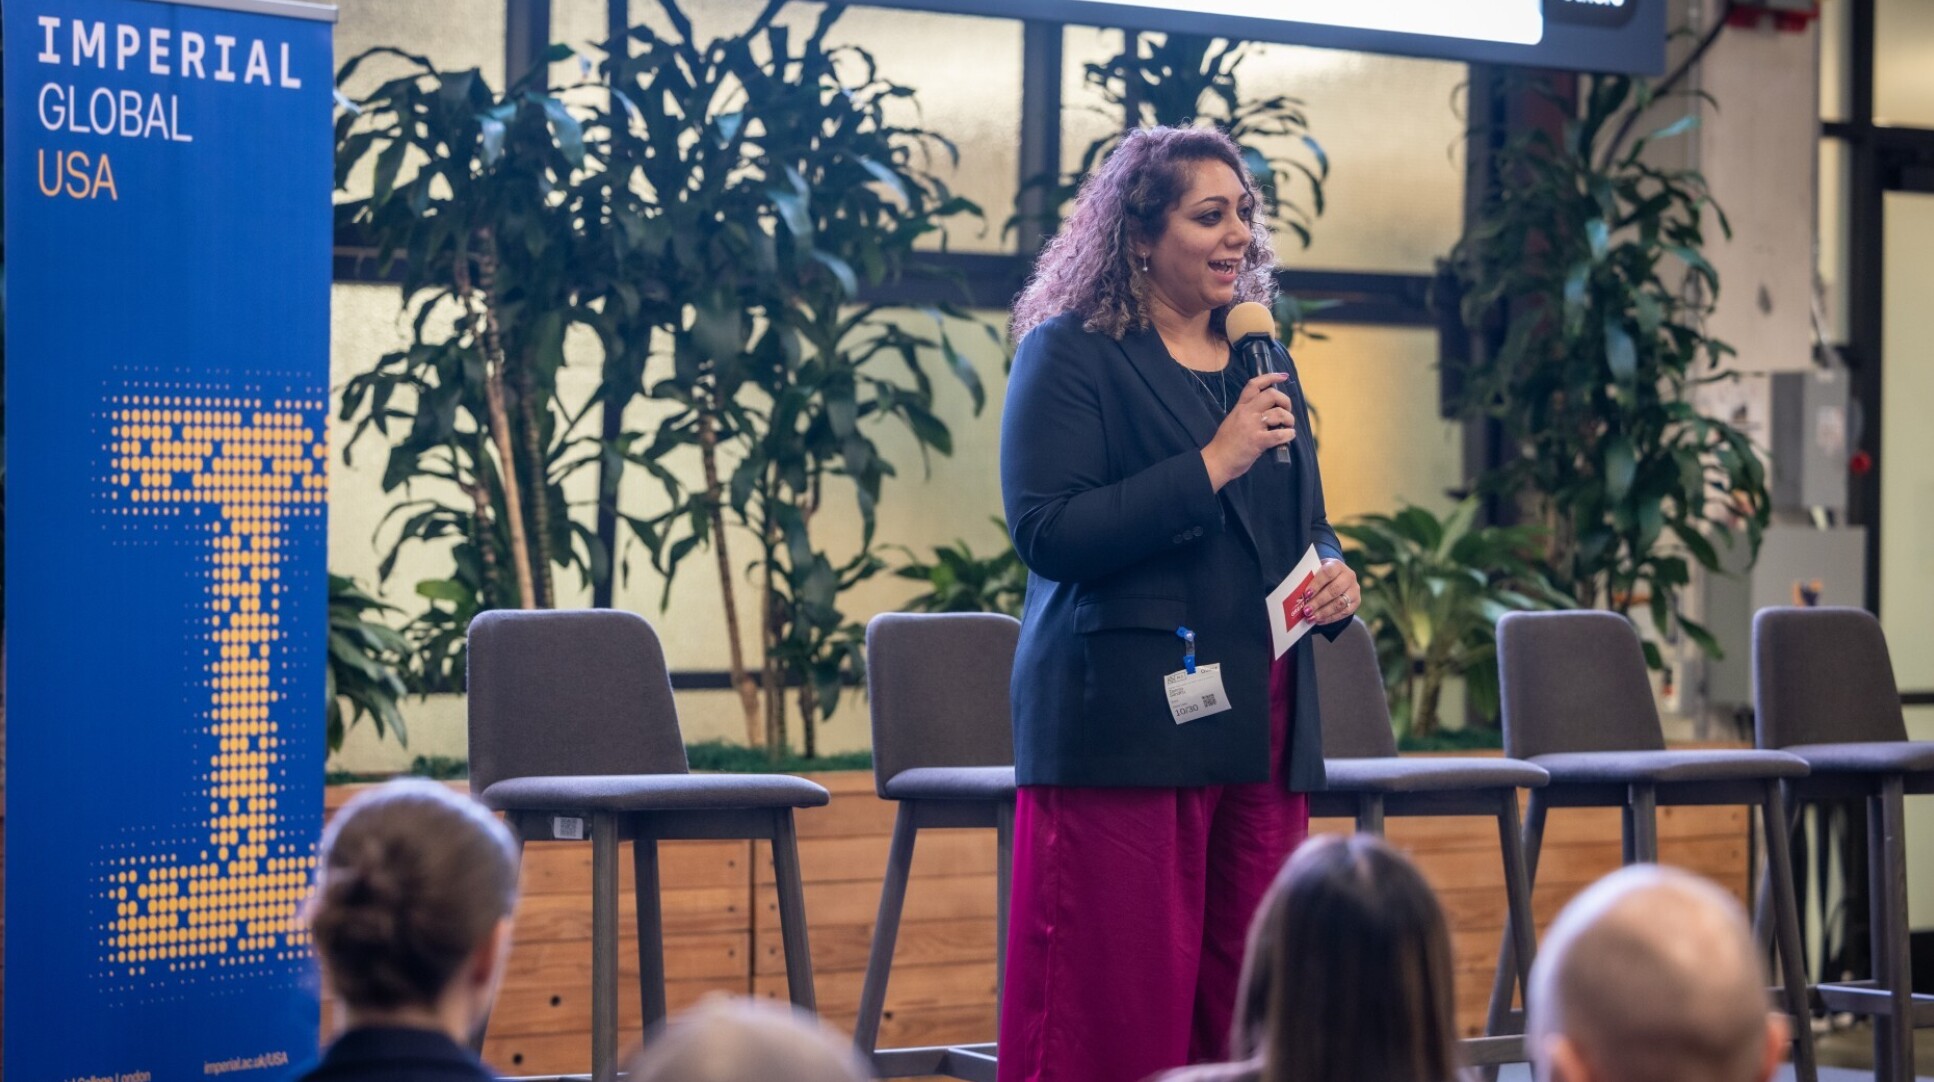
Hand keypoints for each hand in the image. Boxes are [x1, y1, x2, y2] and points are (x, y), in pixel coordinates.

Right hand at [1201, 372, 1295, 490]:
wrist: (1217, 461)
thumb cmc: (1225, 444)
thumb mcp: (1233, 421)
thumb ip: (1246, 414)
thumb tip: (1266, 412)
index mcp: (1240, 407)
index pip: (1254, 385)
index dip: (1270, 377)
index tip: (1282, 377)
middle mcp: (1247, 413)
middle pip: (1271, 395)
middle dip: (1285, 401)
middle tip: (1287, 410)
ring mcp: (1252, 427)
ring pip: (1279, 414)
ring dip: (1289, 419)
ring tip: (1288, 426)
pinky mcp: (1258, 441)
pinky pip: (1279, 434)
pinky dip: (1289, 434)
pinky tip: (1289, 436)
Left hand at [1299, 559, 1359, 625]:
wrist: (1338, 577)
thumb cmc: (1322, 574)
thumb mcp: (1316, 570)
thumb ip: (1309, 578)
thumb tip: (1296, 593)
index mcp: (1337, 565)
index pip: (1328, 573)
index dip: (1317, 584)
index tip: (1306, 594)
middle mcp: (1349, 576)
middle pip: (1334, 590)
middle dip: (1318, 601)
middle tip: (1306, 610)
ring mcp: (1354, 590)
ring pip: (1340, 603)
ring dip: (1324, 612)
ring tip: (1311, 618)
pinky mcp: (1356, 602)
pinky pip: (1344, 612)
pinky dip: (1330, 618)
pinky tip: (1319, 621)